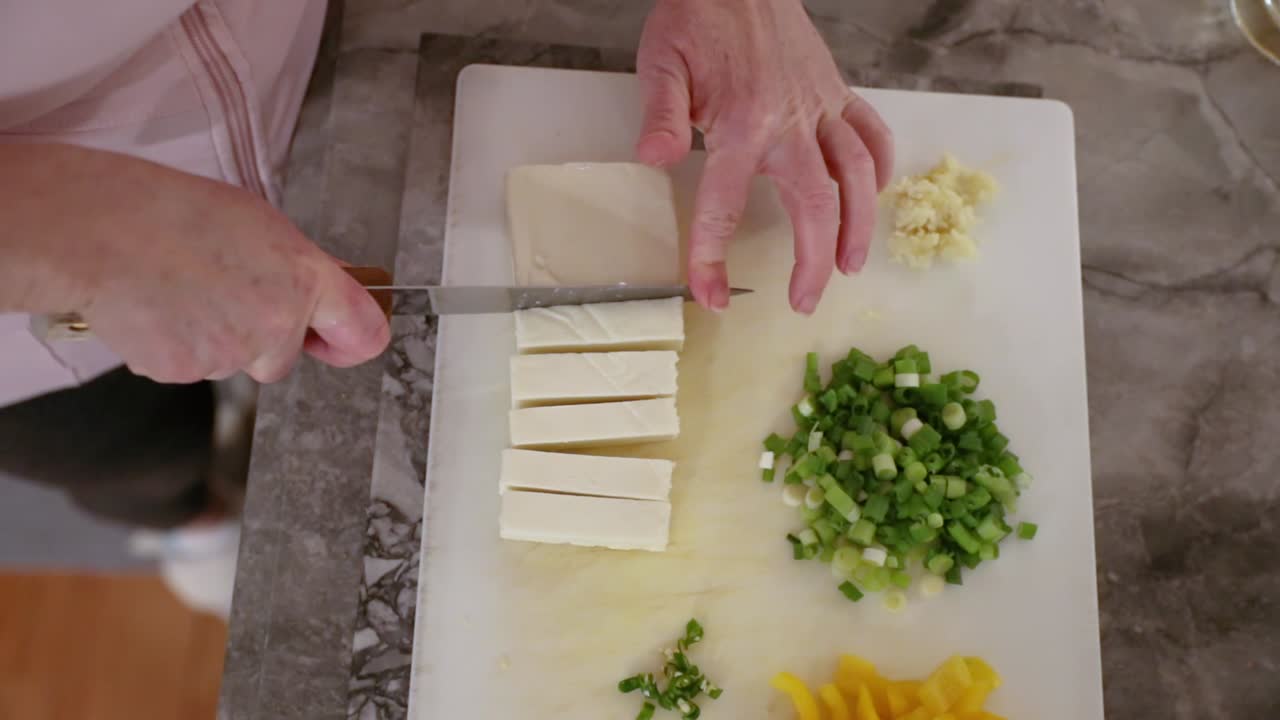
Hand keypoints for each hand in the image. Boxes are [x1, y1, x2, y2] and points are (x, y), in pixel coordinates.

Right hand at [0, 143, 389, 382]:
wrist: (99, 230)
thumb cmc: (172, 212)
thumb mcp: (257, 223)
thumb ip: (298, 267)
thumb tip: (328, 290)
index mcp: (305, 280)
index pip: (362, 332)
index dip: (350, 339)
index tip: (339, 340)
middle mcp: (277, 324)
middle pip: (283, 356)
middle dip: (260, 336)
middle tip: (221, 290)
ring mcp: (230, 353)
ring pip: (232, 361)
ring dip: (213, 336)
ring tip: (180, 287)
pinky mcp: (184, 371)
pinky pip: (189, 366)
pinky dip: (174, 345)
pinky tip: (156, 306)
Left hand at [635, 0, 893, 313]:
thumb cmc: (698, 18)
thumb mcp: (663, 62)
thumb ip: (661, 114)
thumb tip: (655, 159)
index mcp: (741, 124)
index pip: (724, 204)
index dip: (714, 257)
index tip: (712, 296)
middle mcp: (789, 122)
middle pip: (815, 203)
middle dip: (813, 260)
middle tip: (806, 301)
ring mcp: (820, 107)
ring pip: (856, 175)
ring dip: (859, 226)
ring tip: (851, 266)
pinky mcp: (837, 92)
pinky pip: (870, 134)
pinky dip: (879, 168)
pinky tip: (874, 196)